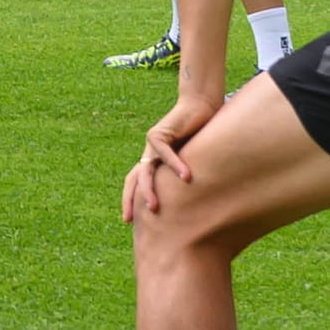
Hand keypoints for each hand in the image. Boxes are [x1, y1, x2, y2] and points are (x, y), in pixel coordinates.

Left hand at [124, 96, 223, 222]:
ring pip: (146, 170)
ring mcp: (152, 143)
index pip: (136, 183)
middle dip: (130, 199)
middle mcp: (149, 153)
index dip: (131, 200)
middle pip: (133, 179)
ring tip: (154, 207)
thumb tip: (197, 204)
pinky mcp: (160, 133)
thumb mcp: (192, 161)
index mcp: (154, 161)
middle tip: (129, 220)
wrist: (200, 107)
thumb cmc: (200, 135)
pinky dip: (176, 165)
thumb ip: (187, 177)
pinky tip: (187, 177)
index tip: (128, 221)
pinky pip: (166, 153)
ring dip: (149, 189)